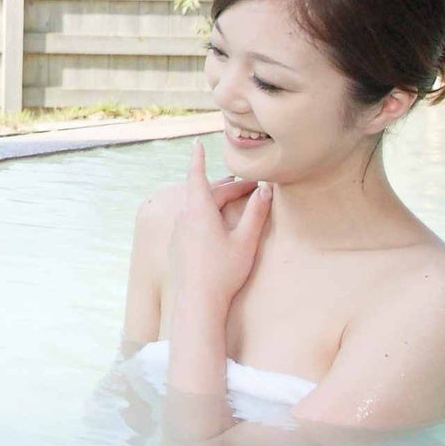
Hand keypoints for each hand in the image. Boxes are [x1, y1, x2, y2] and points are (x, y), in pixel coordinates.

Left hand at [167, 140, 270, 310]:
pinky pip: (191, 221)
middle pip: (205, 194)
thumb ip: (256, 213)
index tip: (197, 143)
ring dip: (215, 200)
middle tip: (250, 186)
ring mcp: (178, 232)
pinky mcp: (177, 245)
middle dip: (227, 187)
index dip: (198, 158)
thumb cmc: (223, 272)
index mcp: (199, 210)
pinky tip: (216, 223)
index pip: (197, 176)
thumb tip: (266, 189)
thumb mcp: (245, 241)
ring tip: (232, 198)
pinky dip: (206, 214)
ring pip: (197, 207)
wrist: (197, 302)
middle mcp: (184, 217)